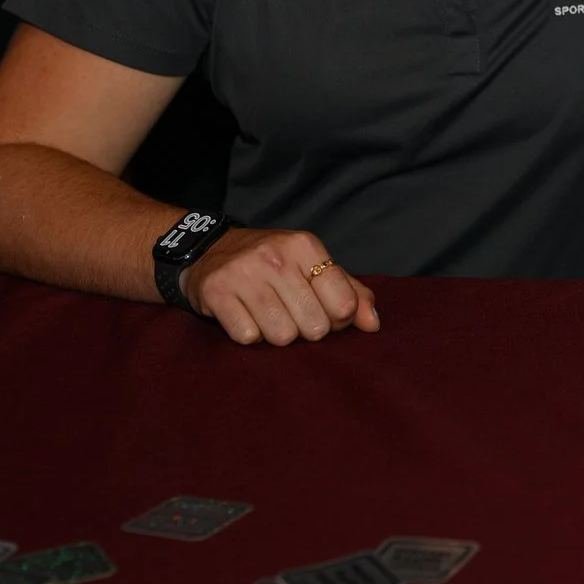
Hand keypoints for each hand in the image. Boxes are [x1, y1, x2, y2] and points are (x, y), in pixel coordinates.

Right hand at [182, 226, 380, 344]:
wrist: (209, 251)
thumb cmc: (272, 263)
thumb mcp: (312, 266)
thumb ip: (350, 292)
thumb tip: (374, 324)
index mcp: (305, 246)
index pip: (343, 303)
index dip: (339, 319)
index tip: (325, 312)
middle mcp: (275, 256)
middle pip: (314, 326)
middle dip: (307, 330)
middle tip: (293, 315)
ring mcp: (244, 273)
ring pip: (282, 335)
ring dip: (277, 334)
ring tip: (268, 316)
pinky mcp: (216, 292)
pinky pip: (248, 337)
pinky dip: (250, 334)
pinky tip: (246, 317)